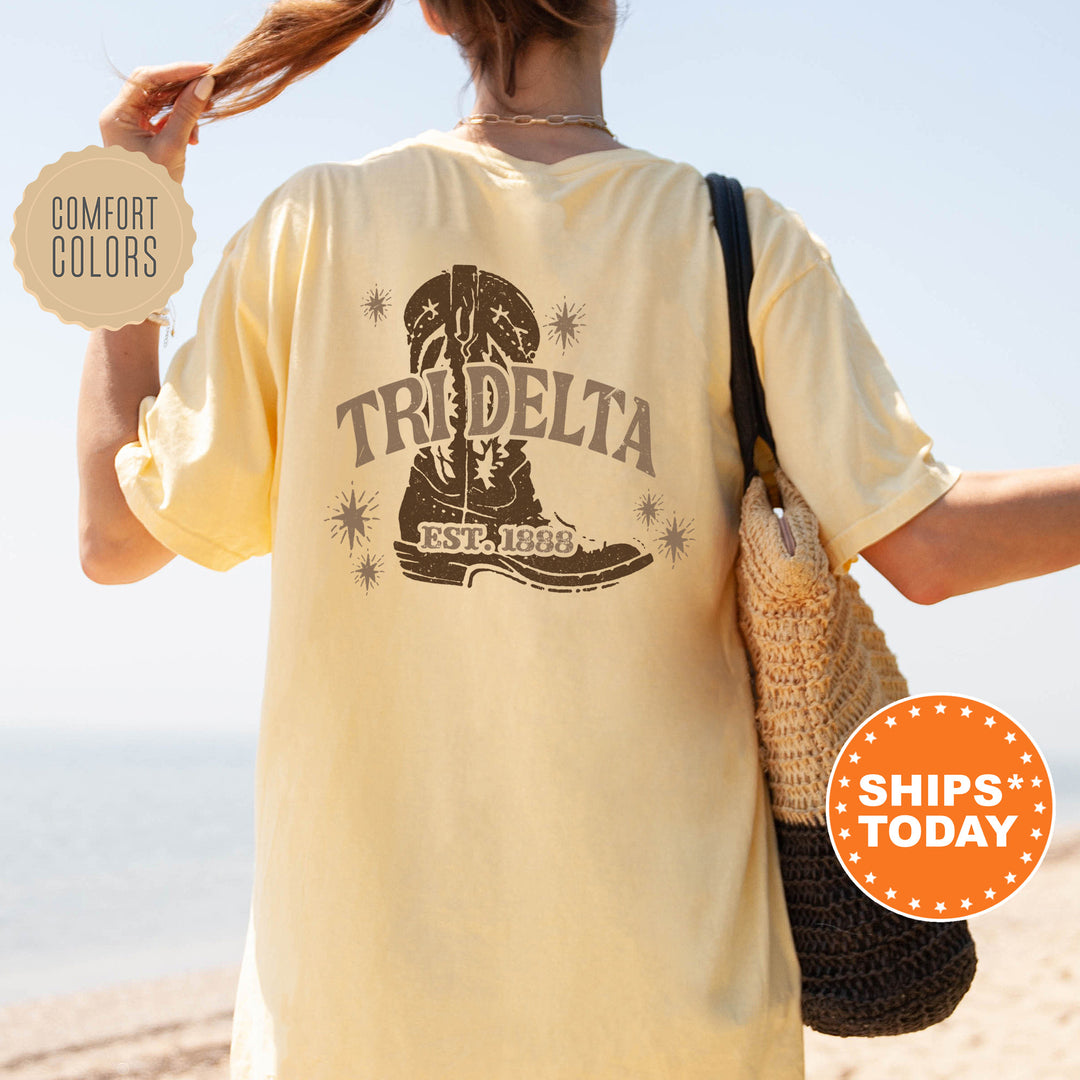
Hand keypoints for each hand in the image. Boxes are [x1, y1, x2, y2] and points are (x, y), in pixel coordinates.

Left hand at [99, 61, 215, 183]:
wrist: (146, 218)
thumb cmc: (154, 188)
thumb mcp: (173, 147)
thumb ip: (187, 114)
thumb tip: (205, 84)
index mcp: (117, 115)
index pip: (146, 78)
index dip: (177, 71)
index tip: (205, 70)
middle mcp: (119, 115)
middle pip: (153, 86)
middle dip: (182, 87)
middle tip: (209, 87)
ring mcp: (130, 125)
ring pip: (160, 102)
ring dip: (184, 108)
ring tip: (202, 123)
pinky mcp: (141, 135)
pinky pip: (163, 117)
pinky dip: (180, 121)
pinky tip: (193, 137)